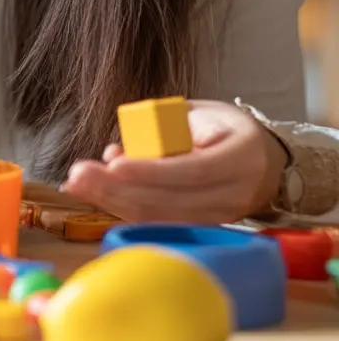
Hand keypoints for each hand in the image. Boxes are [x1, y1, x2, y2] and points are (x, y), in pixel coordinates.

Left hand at [60, 99, 287, 223]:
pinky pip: (158, 221)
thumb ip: (163, 127)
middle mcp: (233, 194)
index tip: (114, 164)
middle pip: (170, 200)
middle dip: (118, 188)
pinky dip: (122, 208)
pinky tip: (95, 193)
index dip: (151, 171)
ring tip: (76, 184)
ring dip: (112, 201)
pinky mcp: (201, 227)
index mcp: (240, 158)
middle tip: (78, 174)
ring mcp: (218, 217)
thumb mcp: (204, 113)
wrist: (265, 163)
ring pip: (159, 216)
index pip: (192, 170)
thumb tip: (116, 152)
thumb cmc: (226, 128)